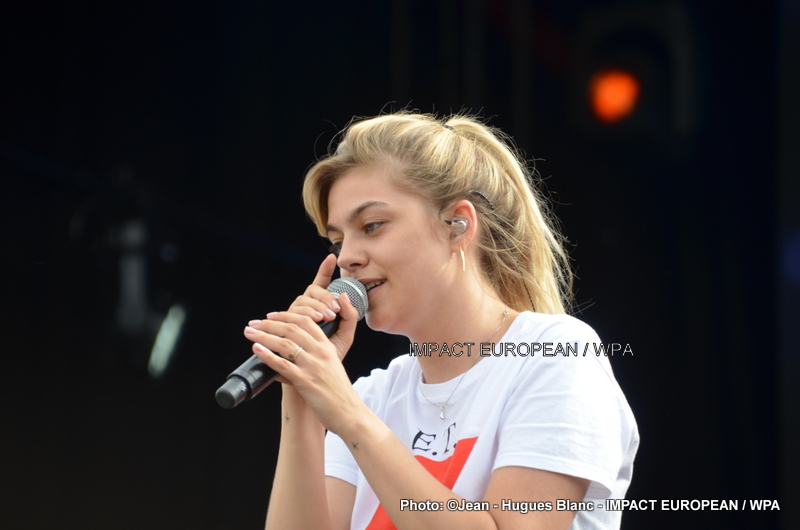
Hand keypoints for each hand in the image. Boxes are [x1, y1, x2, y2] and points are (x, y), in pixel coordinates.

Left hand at [241, 255, 364, 432]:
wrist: (349, 414)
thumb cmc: (339, 394)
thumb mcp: (332, 367)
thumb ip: (315, 357)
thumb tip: (291, 354)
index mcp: (328, 348)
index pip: (306, 321)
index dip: (286, 316)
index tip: (270, 316)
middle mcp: (321, 353)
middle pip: (292, 329)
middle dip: (269, 324)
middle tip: (253, 324)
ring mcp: (313, 366)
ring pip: (285, 344)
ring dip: (264, 336)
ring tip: (250, 333)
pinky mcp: (306, 381)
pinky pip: (283, 365)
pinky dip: (267, 355)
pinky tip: (257, 350)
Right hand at [283, 253, 359, 360]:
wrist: (313, 378)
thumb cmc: (328, 357)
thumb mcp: (345, 336)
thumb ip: (350, 316)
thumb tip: (345, 295)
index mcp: (319, 308)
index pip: (321, 286)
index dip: (324, 270)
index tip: (331, 257)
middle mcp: (304, 310)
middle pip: (311, 292)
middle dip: (323, 298)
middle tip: (333, 311)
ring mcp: (293, 317)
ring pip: (301, 303)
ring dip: (314, 307)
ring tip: (324, 318)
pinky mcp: (284, 327)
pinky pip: (290, 315)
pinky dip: (303, 315)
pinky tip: (313, 319)